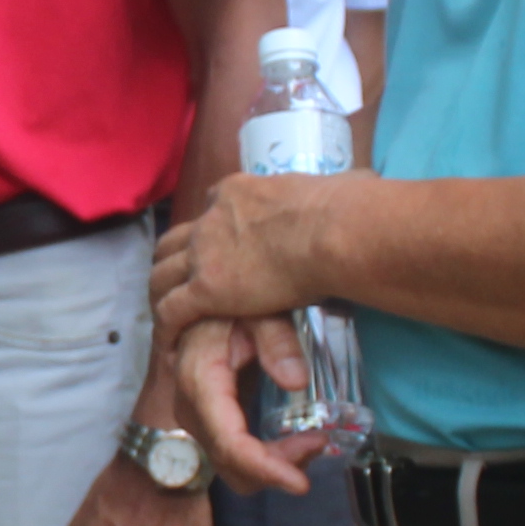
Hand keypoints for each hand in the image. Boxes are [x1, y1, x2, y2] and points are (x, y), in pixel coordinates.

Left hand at [150, 174, 340, 335]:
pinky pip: (172, 310)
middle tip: (178, 279)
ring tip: (165, 311)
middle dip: (173, 259)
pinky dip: (167, 327)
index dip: (212, 225)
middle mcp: (213, 219)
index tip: (219, 241)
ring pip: (162, 273)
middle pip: (176, 239)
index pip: (214, 204)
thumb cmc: (342, 210)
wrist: (329, 231)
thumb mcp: (333, 188)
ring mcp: (204, 253)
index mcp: (238, 192)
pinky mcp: (205, 289)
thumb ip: (339, 189)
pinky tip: (170, 342)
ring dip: (162, 292)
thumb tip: (363, 183)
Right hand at [172, 314, 323, 495]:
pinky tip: (298, 444)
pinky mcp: (209, 425)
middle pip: (233, 464)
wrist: (203, 303)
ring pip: (234, 468)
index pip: (229, 443)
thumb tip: (297, 383)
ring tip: (314, 443)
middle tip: (320, 443)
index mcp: (200, 381)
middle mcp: (192, 409)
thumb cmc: (233, 304)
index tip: (302, 484)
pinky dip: (267, 461)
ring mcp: (197, 421)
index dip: (265, 468)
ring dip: (276, 467)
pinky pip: (236, 458)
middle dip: (279, 467)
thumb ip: (276, 340)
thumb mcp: (258, 310)